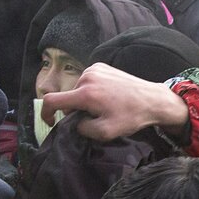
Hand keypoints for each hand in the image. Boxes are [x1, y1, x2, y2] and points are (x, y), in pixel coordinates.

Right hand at [42, 63, 189, 141]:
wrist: (152, 100)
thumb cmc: (131, 117)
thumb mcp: (105, 132)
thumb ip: (83, 129)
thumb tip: (75, 121)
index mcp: (85, 93)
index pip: (51, 100)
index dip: (45, 114)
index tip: (50, 122)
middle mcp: (86, 77)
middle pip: (68, 97)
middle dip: (75, 110)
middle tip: (94, 118)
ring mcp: (94, 69)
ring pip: (77, 90)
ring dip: (84, 101)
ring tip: (104, 108)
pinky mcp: (101, 66)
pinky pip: (88, 81)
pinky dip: (91, 91)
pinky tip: (107, 97)